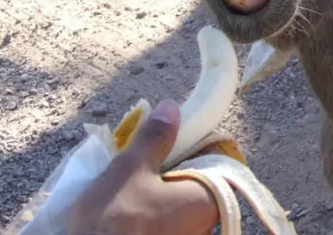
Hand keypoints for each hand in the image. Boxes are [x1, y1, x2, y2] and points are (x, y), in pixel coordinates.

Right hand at [65, 100, 219, 234]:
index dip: (195, 142)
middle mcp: (207, 224)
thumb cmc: (115, 220)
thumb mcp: (130, 170)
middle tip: (143, 159)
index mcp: (210, 200)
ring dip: (160, 189)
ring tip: (130, 182)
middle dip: (172, 166)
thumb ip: (154, 138)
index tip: (171, 137)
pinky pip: (167, 221)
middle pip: (198, 180)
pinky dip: (152, 211)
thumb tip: (170, 109)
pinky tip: (127, 207)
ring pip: (179, 202)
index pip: (217, 158)